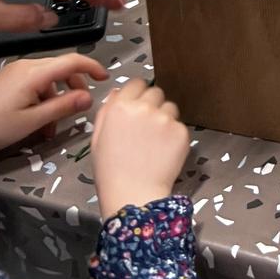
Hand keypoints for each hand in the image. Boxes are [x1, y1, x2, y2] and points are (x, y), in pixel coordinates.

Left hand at [0, 54, 107, 159]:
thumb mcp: (32, 122)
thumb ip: (62, 107)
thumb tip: (88, 97)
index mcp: (34, 72)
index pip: (72, 60)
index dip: (92, 67)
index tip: (105, 77)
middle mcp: (26, 66)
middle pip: (61, 68)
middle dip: (74, 87)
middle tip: (79, 107)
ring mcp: (16, 71)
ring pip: (48, 78)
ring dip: (57, 97)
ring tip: (53, 124)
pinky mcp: (8, 79)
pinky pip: (35, 83)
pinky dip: (43, 98)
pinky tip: (38, 119)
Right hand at [92, 79, 189, 218]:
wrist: (132, 195)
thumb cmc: (111, 171)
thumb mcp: (98, 138)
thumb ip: (107, 110)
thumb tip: (118, 92)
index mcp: (120, 107)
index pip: (137, 83)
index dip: (138, 95)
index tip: (138, 106)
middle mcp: (144, 107)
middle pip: (156, 92)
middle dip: (153, 105)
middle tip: (146, 128)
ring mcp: (165, 118)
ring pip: (170, 107)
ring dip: (165, 119)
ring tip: (155, 143)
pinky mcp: (181, 131)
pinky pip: (180, 126)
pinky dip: (174, 136)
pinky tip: (163, 152)